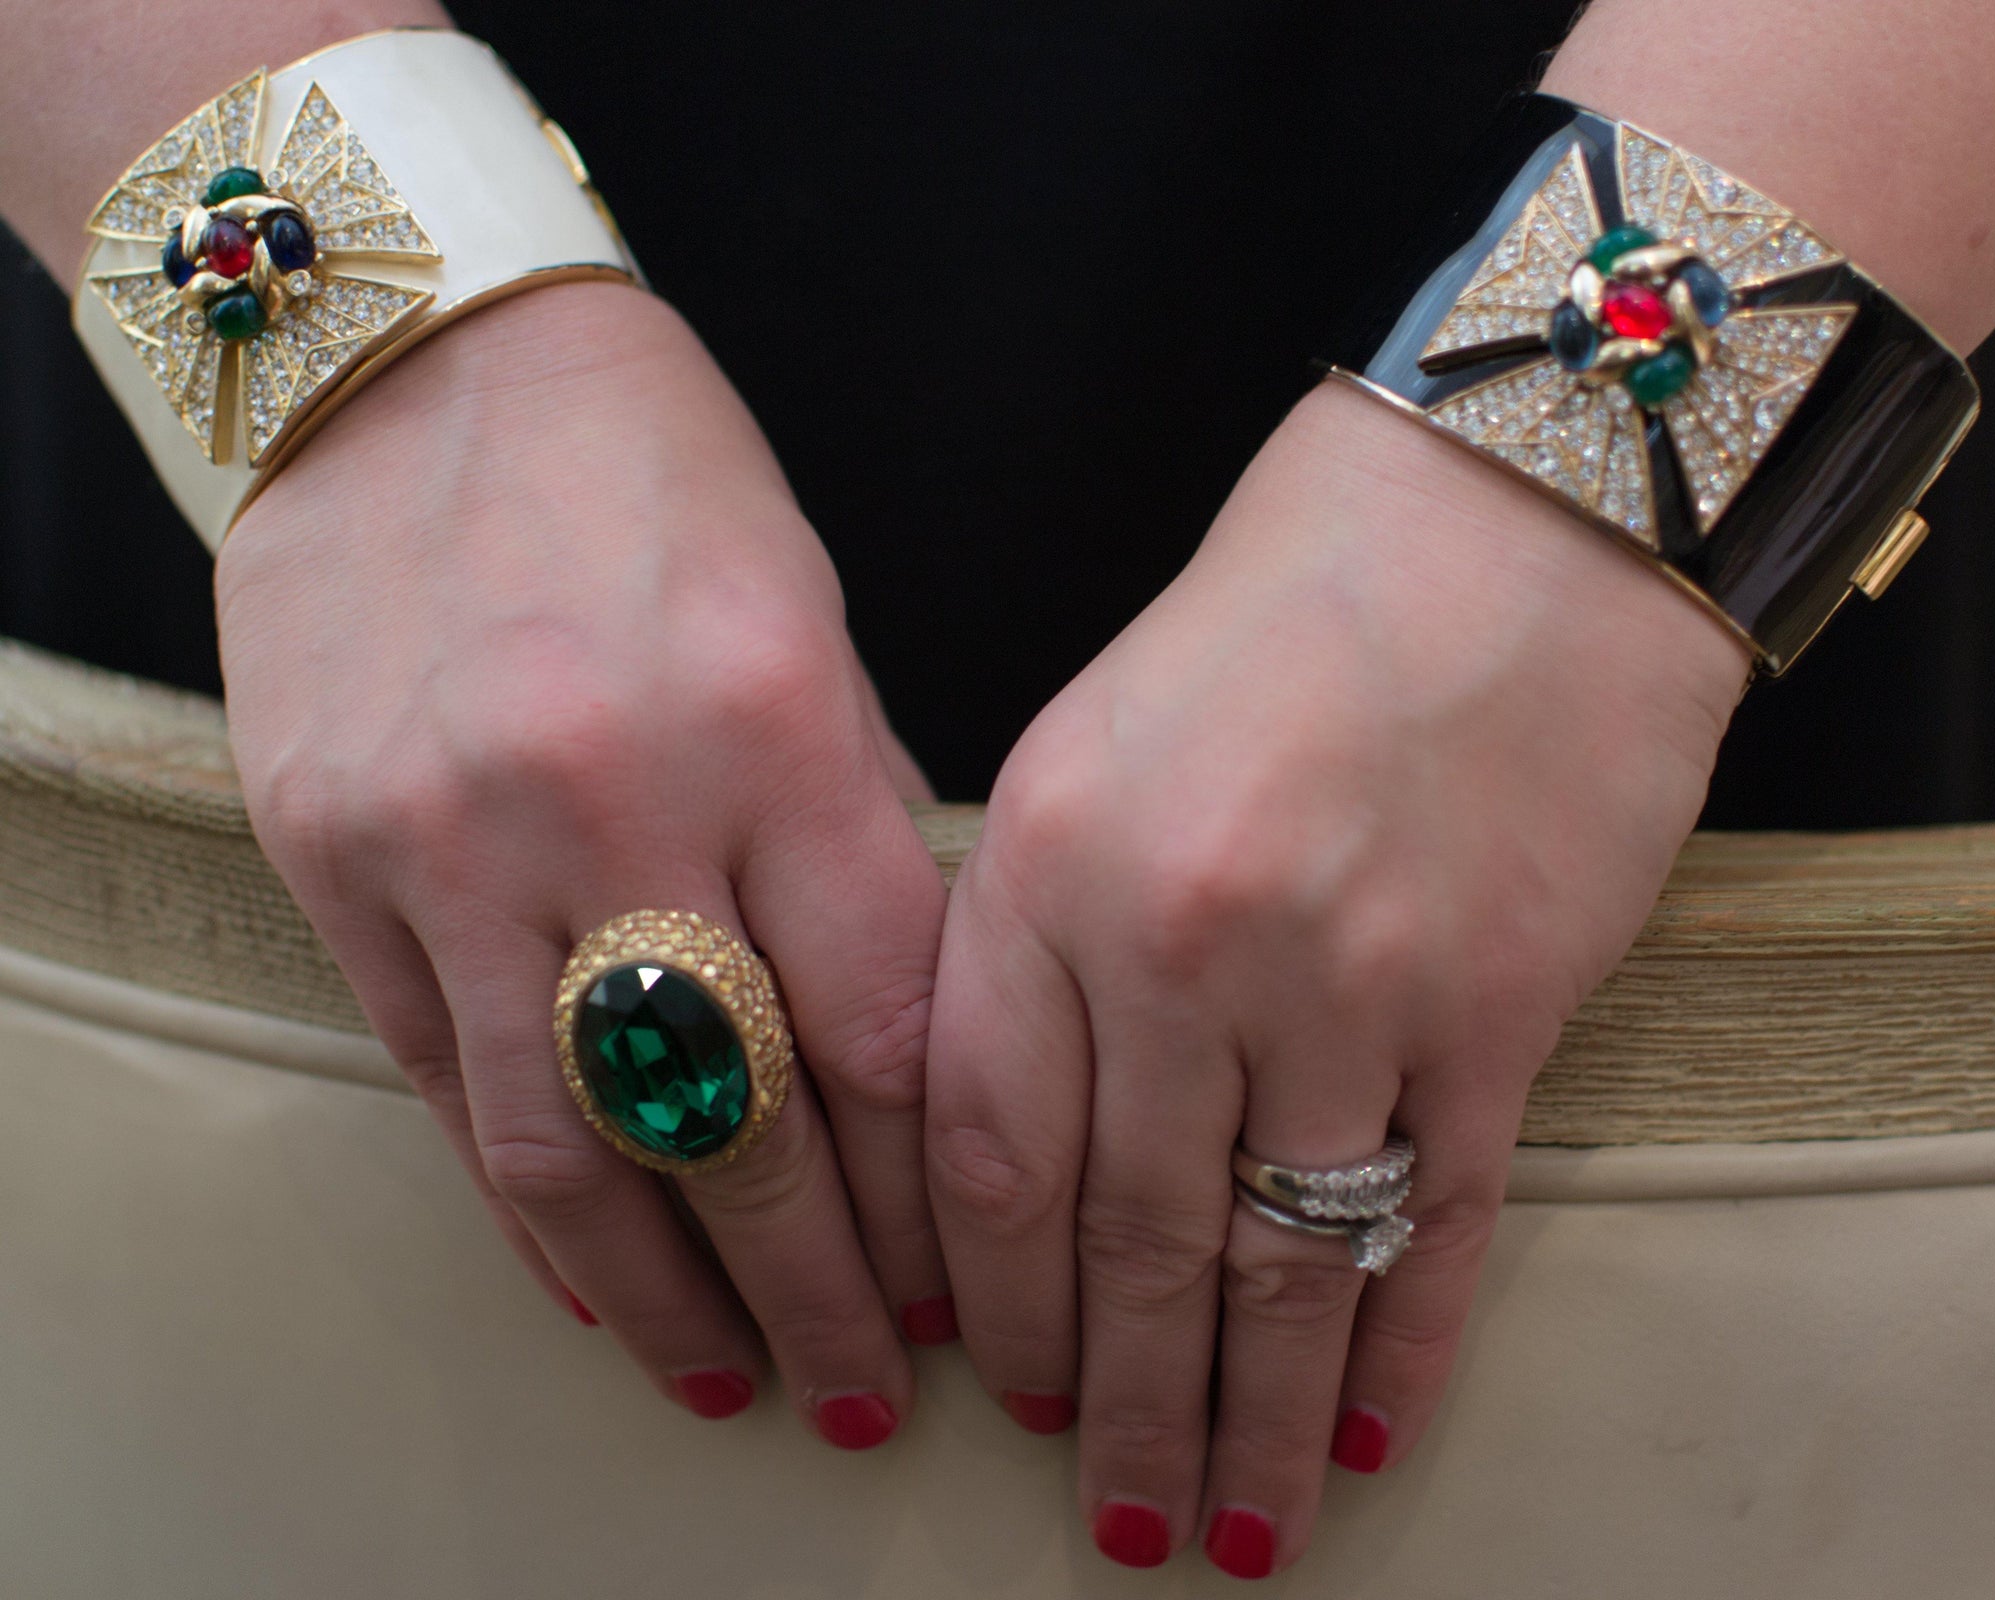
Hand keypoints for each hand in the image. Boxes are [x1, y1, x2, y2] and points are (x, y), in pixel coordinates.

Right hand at [218, 281, 948, 1444]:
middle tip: (864, 1386)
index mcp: (773, 717)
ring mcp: (451, 835)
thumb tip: (906, 1024)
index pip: (885, 1022)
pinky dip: (526, 1201)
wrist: (411, 360)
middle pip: (743, 1114)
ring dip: (666, 1291)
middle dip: (817, 1280)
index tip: (970, 1273)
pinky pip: (444, 1080)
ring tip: (731, 1381)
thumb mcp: (807, 618)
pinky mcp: (333, 855)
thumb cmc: (653, 477)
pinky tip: (592, 1280)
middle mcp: (611, 791)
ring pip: (576, 1140)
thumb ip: (857, 826)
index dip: (938, 1183)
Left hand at [926, 379, 1749, 1571]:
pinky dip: (1404, 1341)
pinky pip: (1439, 1216)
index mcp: (1050, 872)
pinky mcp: (1498, 1004)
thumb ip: (1028, 951)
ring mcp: (1351, 982)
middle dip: (1123, 1408)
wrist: (1499, 528)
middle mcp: (1184, 942)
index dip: (996, 1304)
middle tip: (1118, 1527)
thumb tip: (1010, 1163)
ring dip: (1256, 1416)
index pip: (993, 1154)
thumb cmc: (1270, 631)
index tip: (1000, 1393)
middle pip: (1133, 1241)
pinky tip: (1374, 1430)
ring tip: (1239, 1533)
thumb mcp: (1082, 758)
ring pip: (1285, 1259)